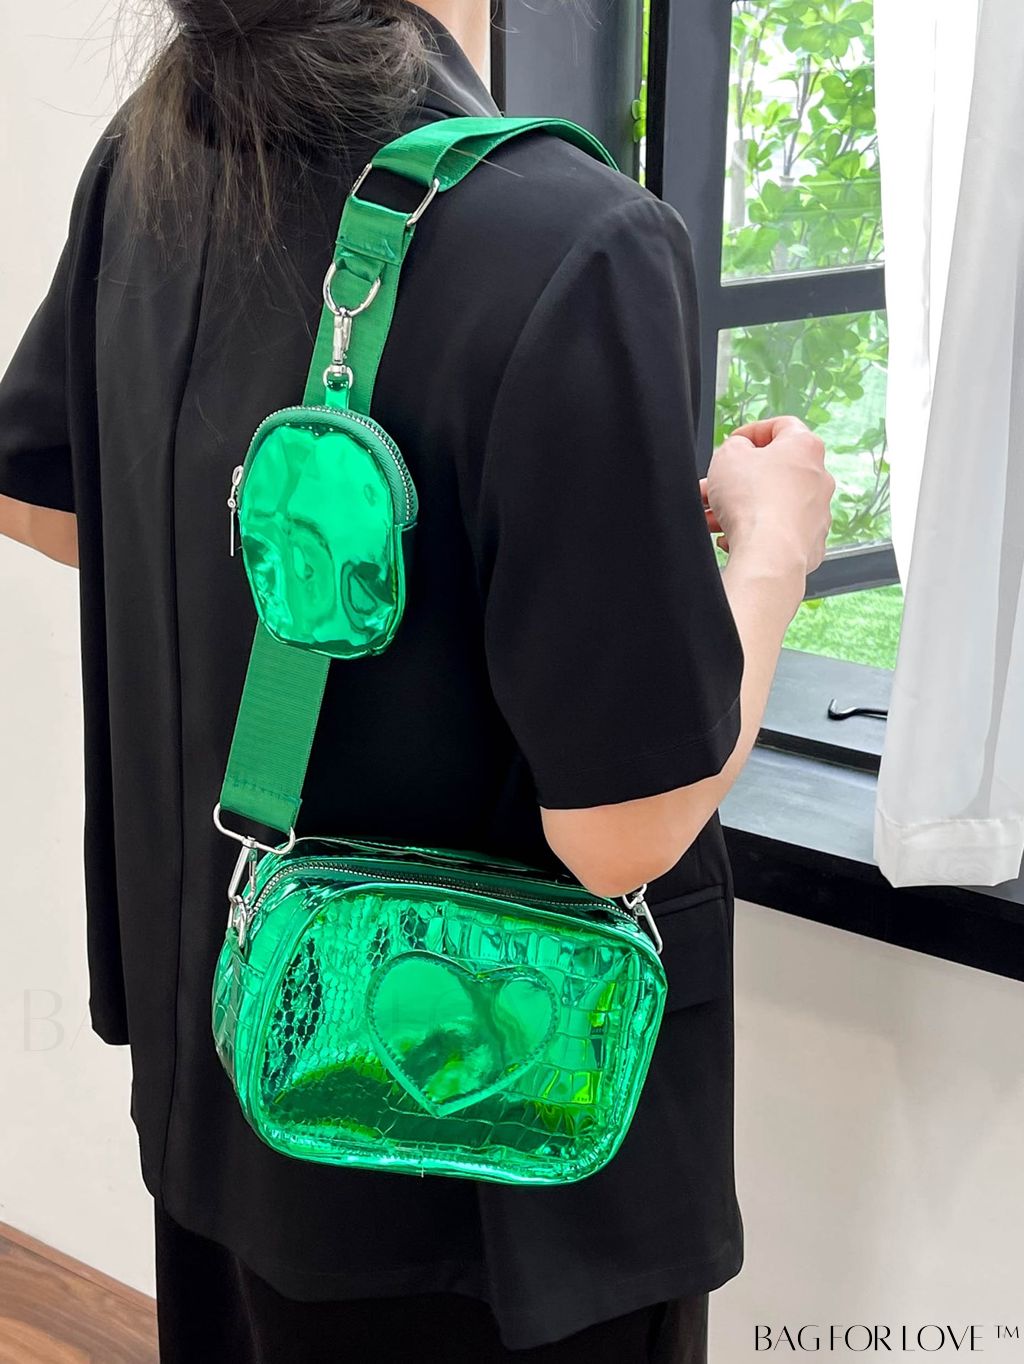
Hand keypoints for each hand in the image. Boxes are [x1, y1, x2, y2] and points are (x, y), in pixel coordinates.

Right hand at [702, 415, 834, 575]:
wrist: (768, 554)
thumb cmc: (753, 502)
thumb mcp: (727, 454)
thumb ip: (734, 445)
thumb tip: (739, 452)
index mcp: (805, 446)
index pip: (781, 426)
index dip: (751, 432)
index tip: (733, 444)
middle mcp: (819, 477)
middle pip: (774, 470)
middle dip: (740, 478)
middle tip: (715, 486)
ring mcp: (818, 512)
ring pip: (774, 502)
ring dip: (743, 506)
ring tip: (714, 517)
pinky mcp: (811, 542)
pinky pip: (779, 531)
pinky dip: (757, 531)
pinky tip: (733, 537)